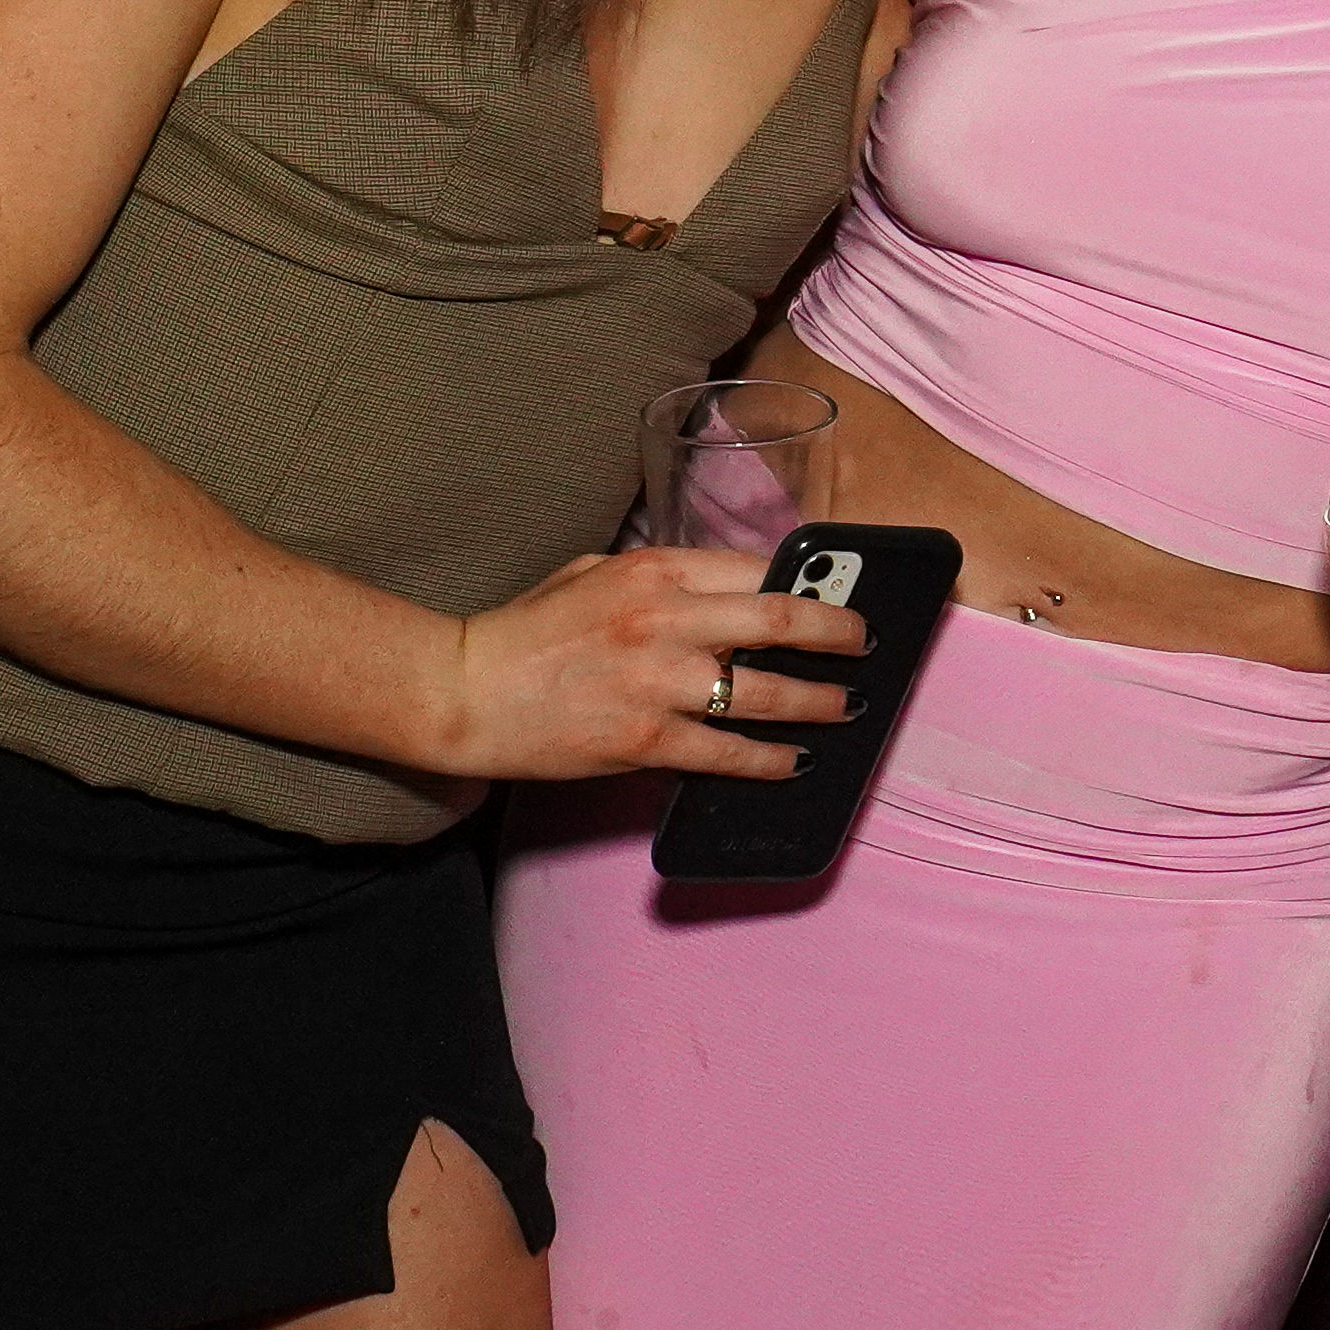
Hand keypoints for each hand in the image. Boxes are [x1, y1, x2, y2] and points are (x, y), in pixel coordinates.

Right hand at [434, 544, 868, 782]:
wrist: (464, 690)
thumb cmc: (526, 630)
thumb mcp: (594, 573)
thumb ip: (660, 576)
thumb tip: (724, 589)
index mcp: (653, 570)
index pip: (754, 568)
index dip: (804, 585)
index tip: (832, 598)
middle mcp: (664, 619)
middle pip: (778, 619)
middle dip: (836, 633)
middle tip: (865, 644)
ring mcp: (658, 682)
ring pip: (764, 692)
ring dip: (818, 702)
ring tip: (847, 708)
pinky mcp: (646, 740)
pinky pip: (727, 752)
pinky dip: (769, 759)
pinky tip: (793, 761)